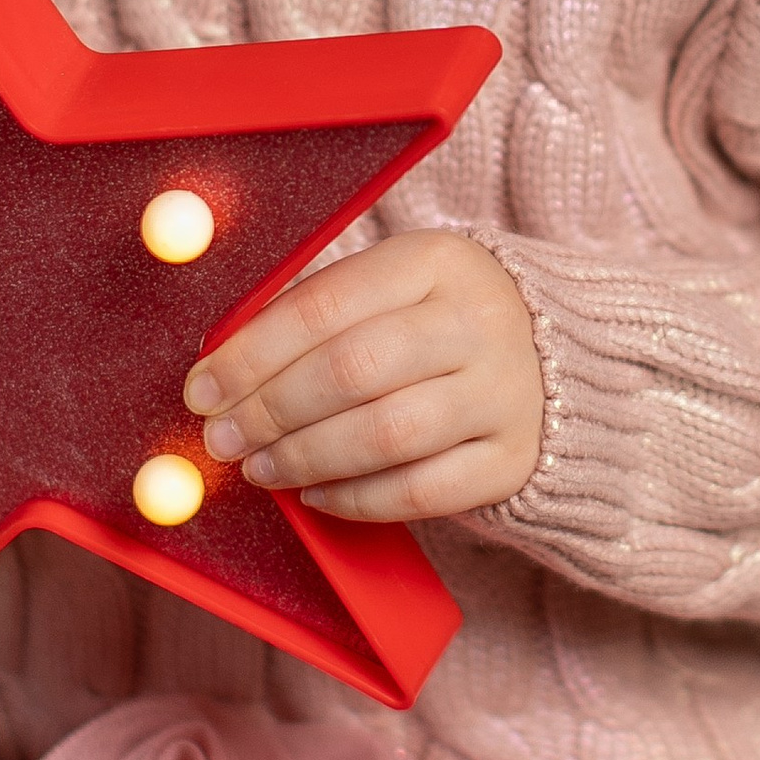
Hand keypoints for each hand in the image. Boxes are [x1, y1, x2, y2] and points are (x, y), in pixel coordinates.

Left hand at [182, 232, 542, 524]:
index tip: (202, 388)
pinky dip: (354, 499)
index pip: (324, 306)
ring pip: (385, 434)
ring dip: (304, 457)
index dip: (251, 353)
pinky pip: (419, 492)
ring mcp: (502, 393)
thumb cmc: (437, 323)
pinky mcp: (510, 459)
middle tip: (221, 437)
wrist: (557, 360)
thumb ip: (314, 315)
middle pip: (351, 370)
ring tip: (260, 468)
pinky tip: (315, 494)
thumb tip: (222, 368)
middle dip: (270, 410)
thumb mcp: (390, 289)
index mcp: (436, 261)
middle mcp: (477, 322)